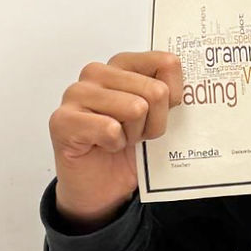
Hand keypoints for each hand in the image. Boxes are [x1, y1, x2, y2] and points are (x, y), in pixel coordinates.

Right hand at [49, 51, 182, 229]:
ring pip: (136, 108)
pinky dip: (115, 144)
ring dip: (134, 133)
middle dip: (154, 121)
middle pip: (156, 90)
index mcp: (123, 63)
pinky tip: (104, 146)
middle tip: (136, 132)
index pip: (167, 63)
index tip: (161, 111)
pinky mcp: (62, 120)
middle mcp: (97, 72)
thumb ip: (170, 91)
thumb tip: (188, 84)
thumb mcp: (160, 113)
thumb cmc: (130, 145)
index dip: (174, 96)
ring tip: (120, 139)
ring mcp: (76, 93)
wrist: (103, 187)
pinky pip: (110, 128)